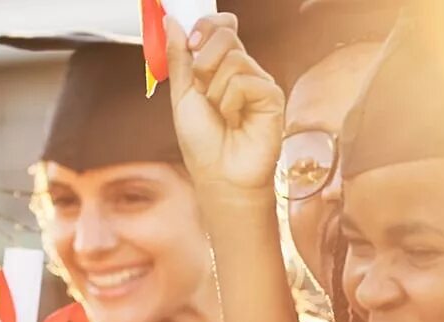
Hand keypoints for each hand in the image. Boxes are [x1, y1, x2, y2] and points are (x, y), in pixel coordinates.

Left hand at [166, 14, 285, 198]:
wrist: (220, 177)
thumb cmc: (202, 144)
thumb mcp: (182, 96)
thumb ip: (178, 58)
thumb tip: (171, 21)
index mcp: (220, 68)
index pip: (221, 26)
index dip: (206, 26)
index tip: (192, 42)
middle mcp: (242, 71)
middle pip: (225, 35)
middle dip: (204, 64)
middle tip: (204, 94)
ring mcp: (259, 82)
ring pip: (233, 58)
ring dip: (215, 91)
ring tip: (222, 116)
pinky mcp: (272, 96)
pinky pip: (244, 81)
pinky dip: (231, 103)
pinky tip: (236, 122)